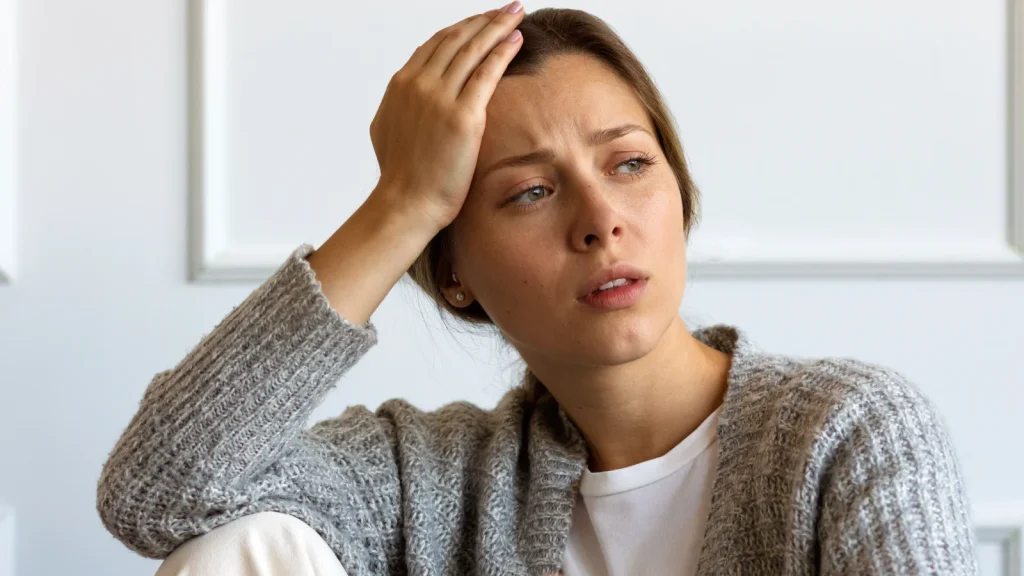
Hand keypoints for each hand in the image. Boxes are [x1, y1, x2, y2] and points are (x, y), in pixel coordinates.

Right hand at [369, 2, 525, 230]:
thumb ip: (400, 106)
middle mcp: (418, 83)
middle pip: (456, 39)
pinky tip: (516, 39)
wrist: (405, 203)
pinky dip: (502, 51)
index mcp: (400, 84)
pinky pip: (487, 72)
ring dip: (497, 26)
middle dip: (483, 19)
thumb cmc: (400, 176)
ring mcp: (439, 97)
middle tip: (506, 8)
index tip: (480, 21)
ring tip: (516, 13)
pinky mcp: (463, 115)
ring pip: (473, 49)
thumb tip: (405, 97)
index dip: (461, 29)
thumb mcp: (388, 130)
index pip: (435, 45)